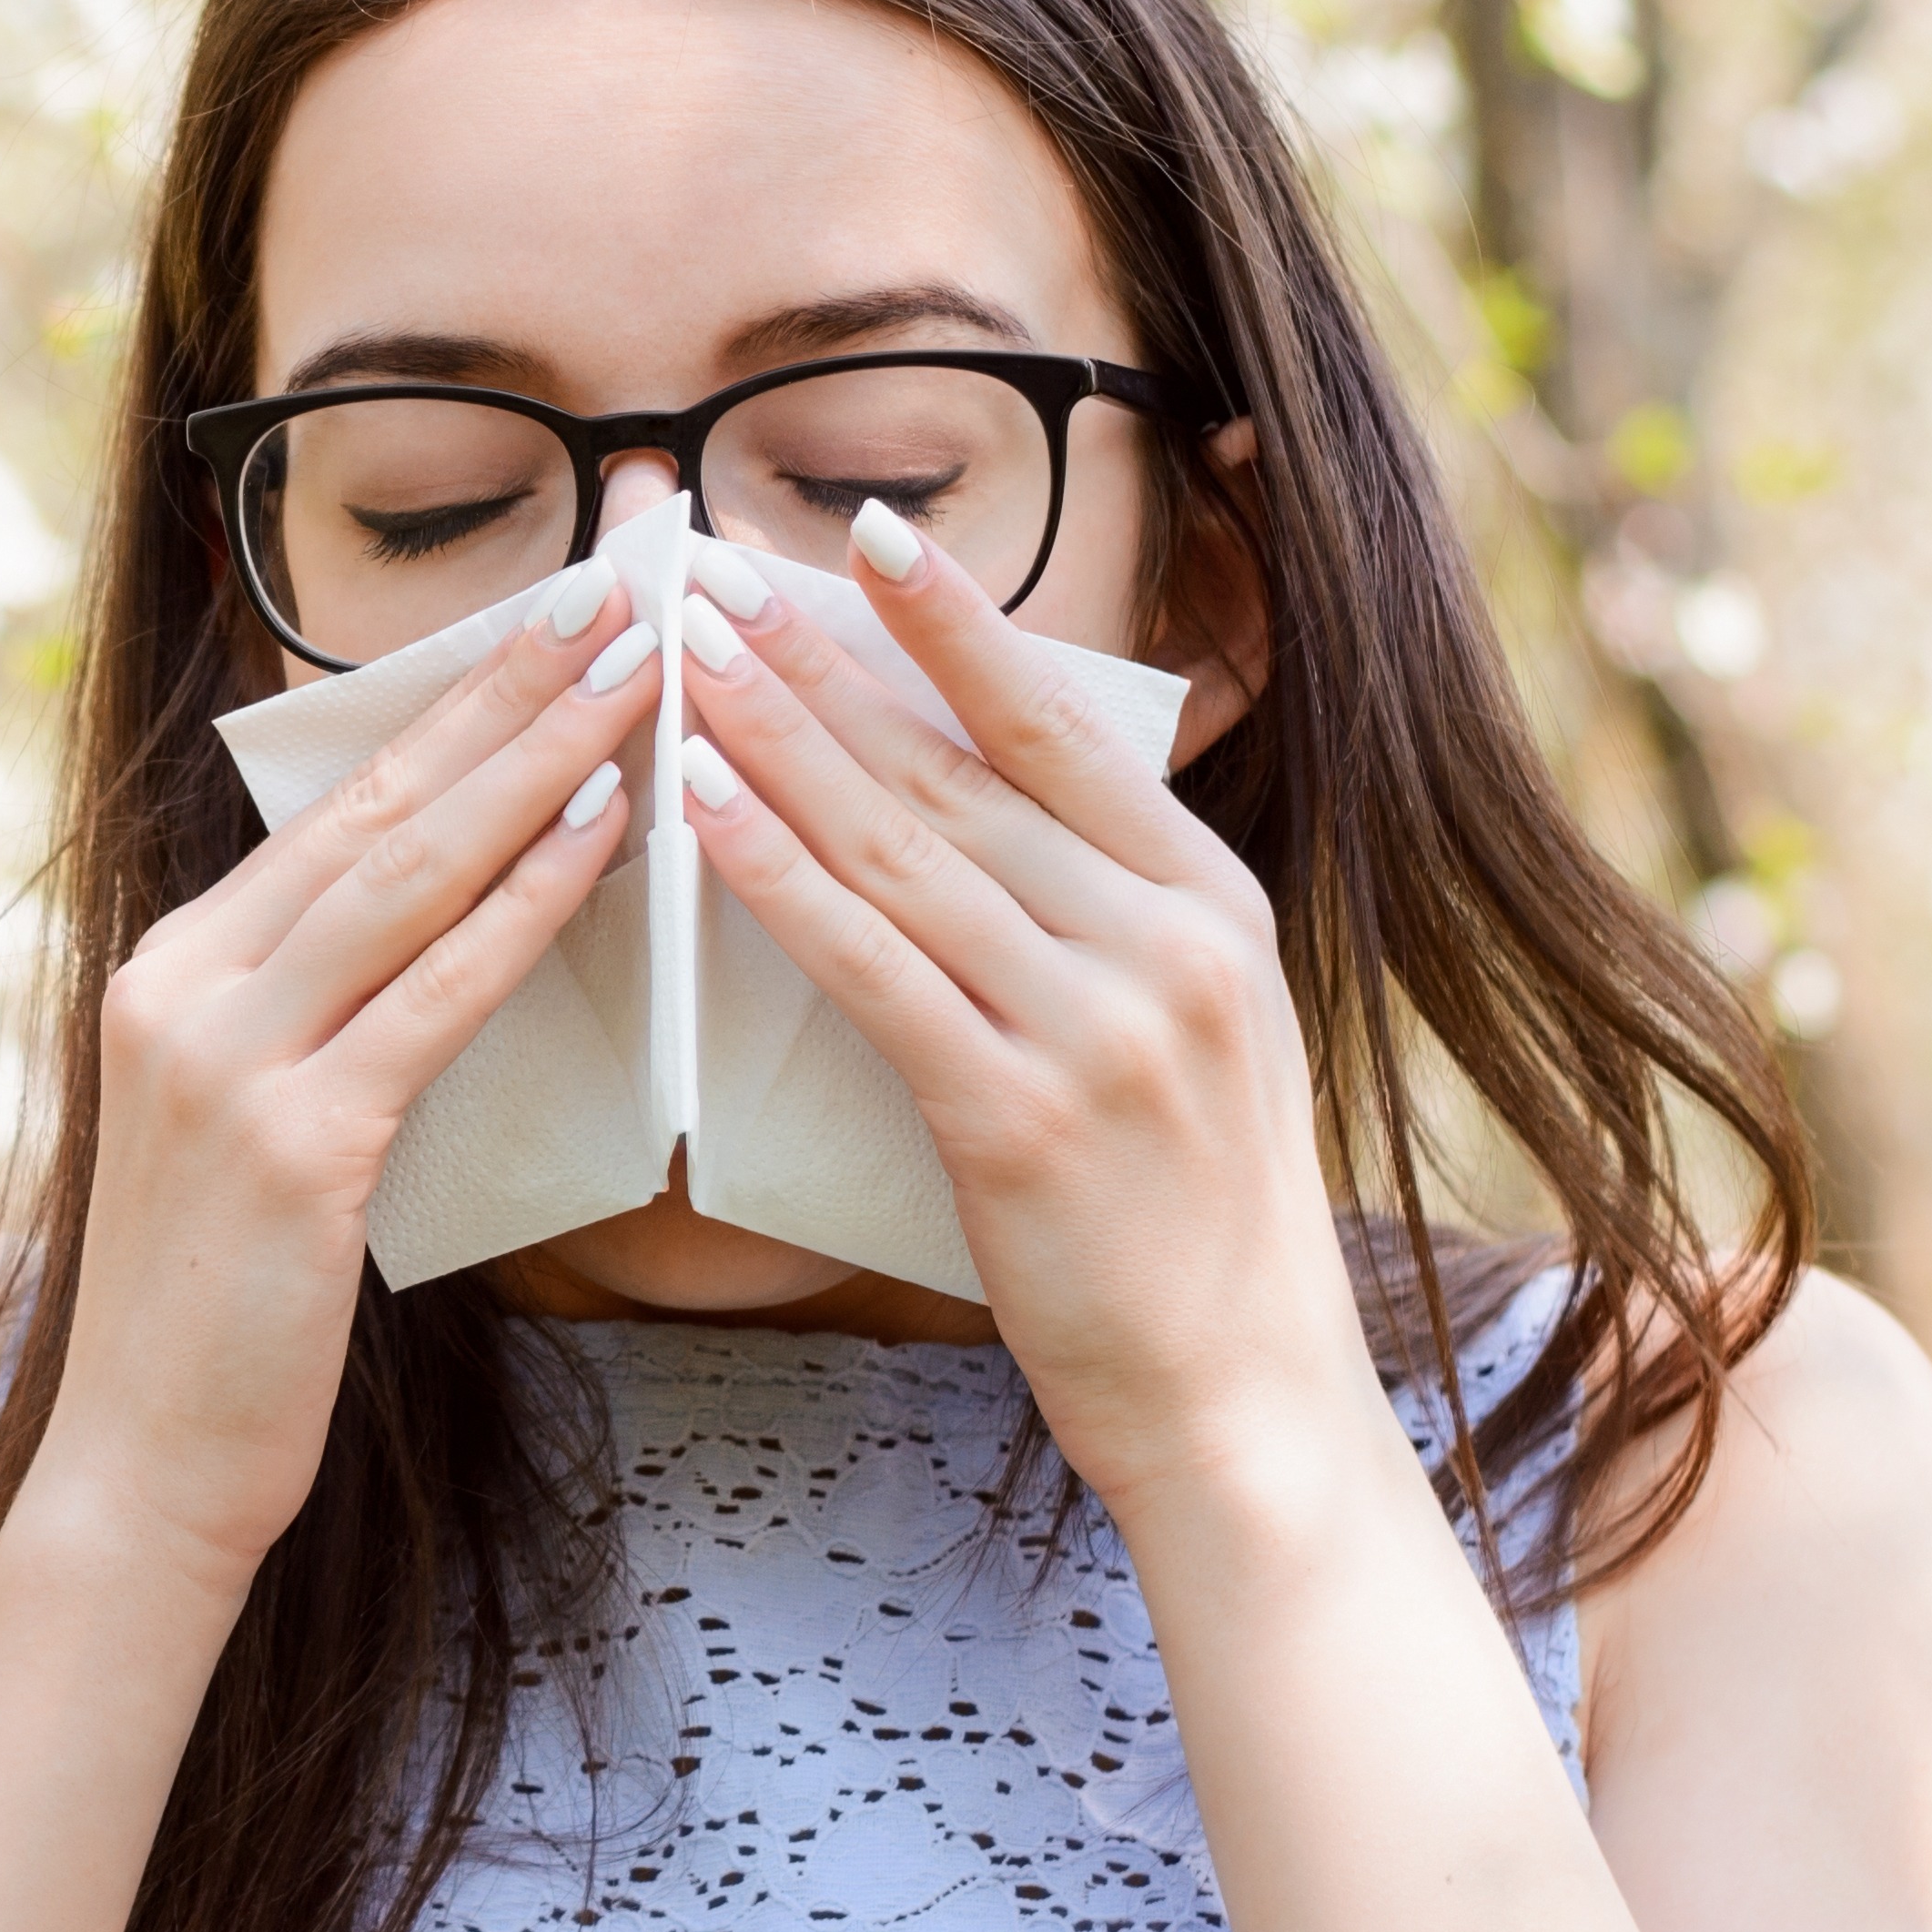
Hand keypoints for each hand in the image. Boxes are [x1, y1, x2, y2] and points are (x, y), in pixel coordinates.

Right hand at [36, 572, 654, 1576]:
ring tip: (636, 675)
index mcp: (170, 970)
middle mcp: (181, 987)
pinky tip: (603, 837)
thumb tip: (436, 933)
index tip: (546, 620)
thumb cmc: (222, 1319)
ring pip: (407, 877)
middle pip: (374, 809)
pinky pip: (432, 997)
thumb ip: (313, 1024)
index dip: (446, 706)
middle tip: (616, 593)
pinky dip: (526, 907)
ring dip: (537, 765)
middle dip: (505, 692)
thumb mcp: (246, 1134)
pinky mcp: (290, 1144)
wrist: (141, 1468)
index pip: (333, 808)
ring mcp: (225, 1060)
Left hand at [660, 508, 1376, 1513]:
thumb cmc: (1193, 1224)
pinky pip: (873, 968)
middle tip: (713, 573)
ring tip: (684, 659)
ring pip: (904, 850)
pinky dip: (780, 879)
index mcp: (1210, 903)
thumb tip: (989, 818)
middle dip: (825, 662)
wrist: (1247, 1401)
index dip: (960, 625)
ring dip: (779, 741)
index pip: (1064, 727)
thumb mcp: (1197, 1034)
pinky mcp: (1020, 1119)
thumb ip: (1109, 922)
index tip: (869, 530)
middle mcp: (1166, 942)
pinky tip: (703, 813)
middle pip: (961, 770)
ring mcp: (1099, 1027)